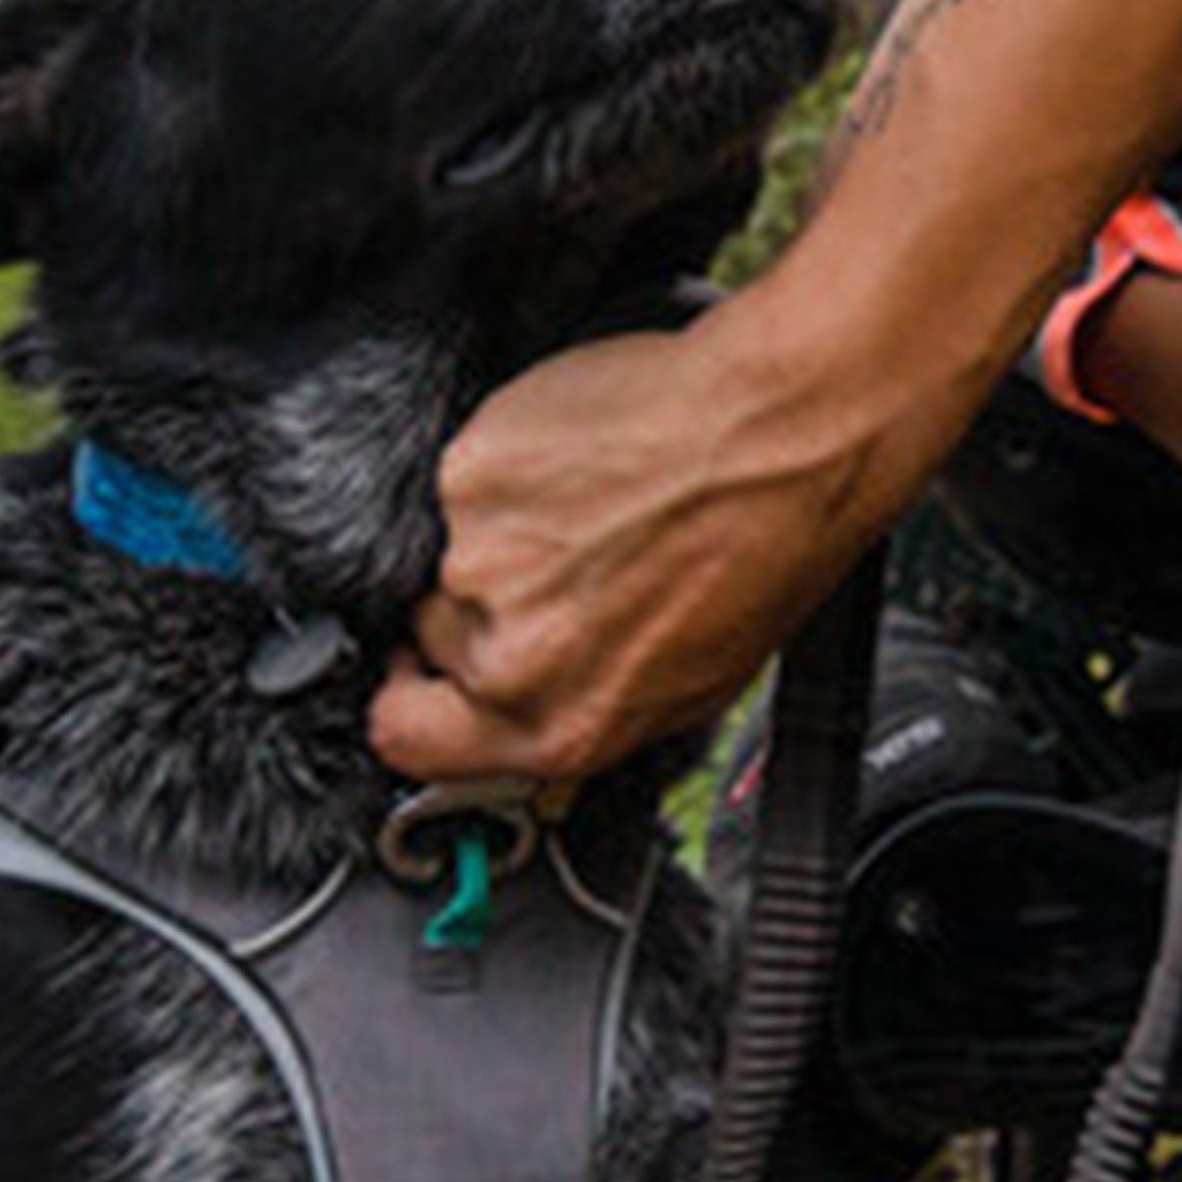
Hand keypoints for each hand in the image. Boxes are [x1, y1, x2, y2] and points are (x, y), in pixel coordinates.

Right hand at [369, 312, 884, 784]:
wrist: (776, 441)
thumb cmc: (761, 555)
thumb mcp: (689, 688)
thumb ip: (585, 708)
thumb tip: (534, 712)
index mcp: (559, 727)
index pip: (406, 739)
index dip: (410, 702)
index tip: (421, 675)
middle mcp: (510, 657)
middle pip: (434, 634)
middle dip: (480, 601)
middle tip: (559, 564)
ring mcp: (481, 564)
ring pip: (451, 551)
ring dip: (501, 529)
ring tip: (589, 508)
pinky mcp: (472, 477)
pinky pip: (466, 478)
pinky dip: (510, 468)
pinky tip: (582, 464)